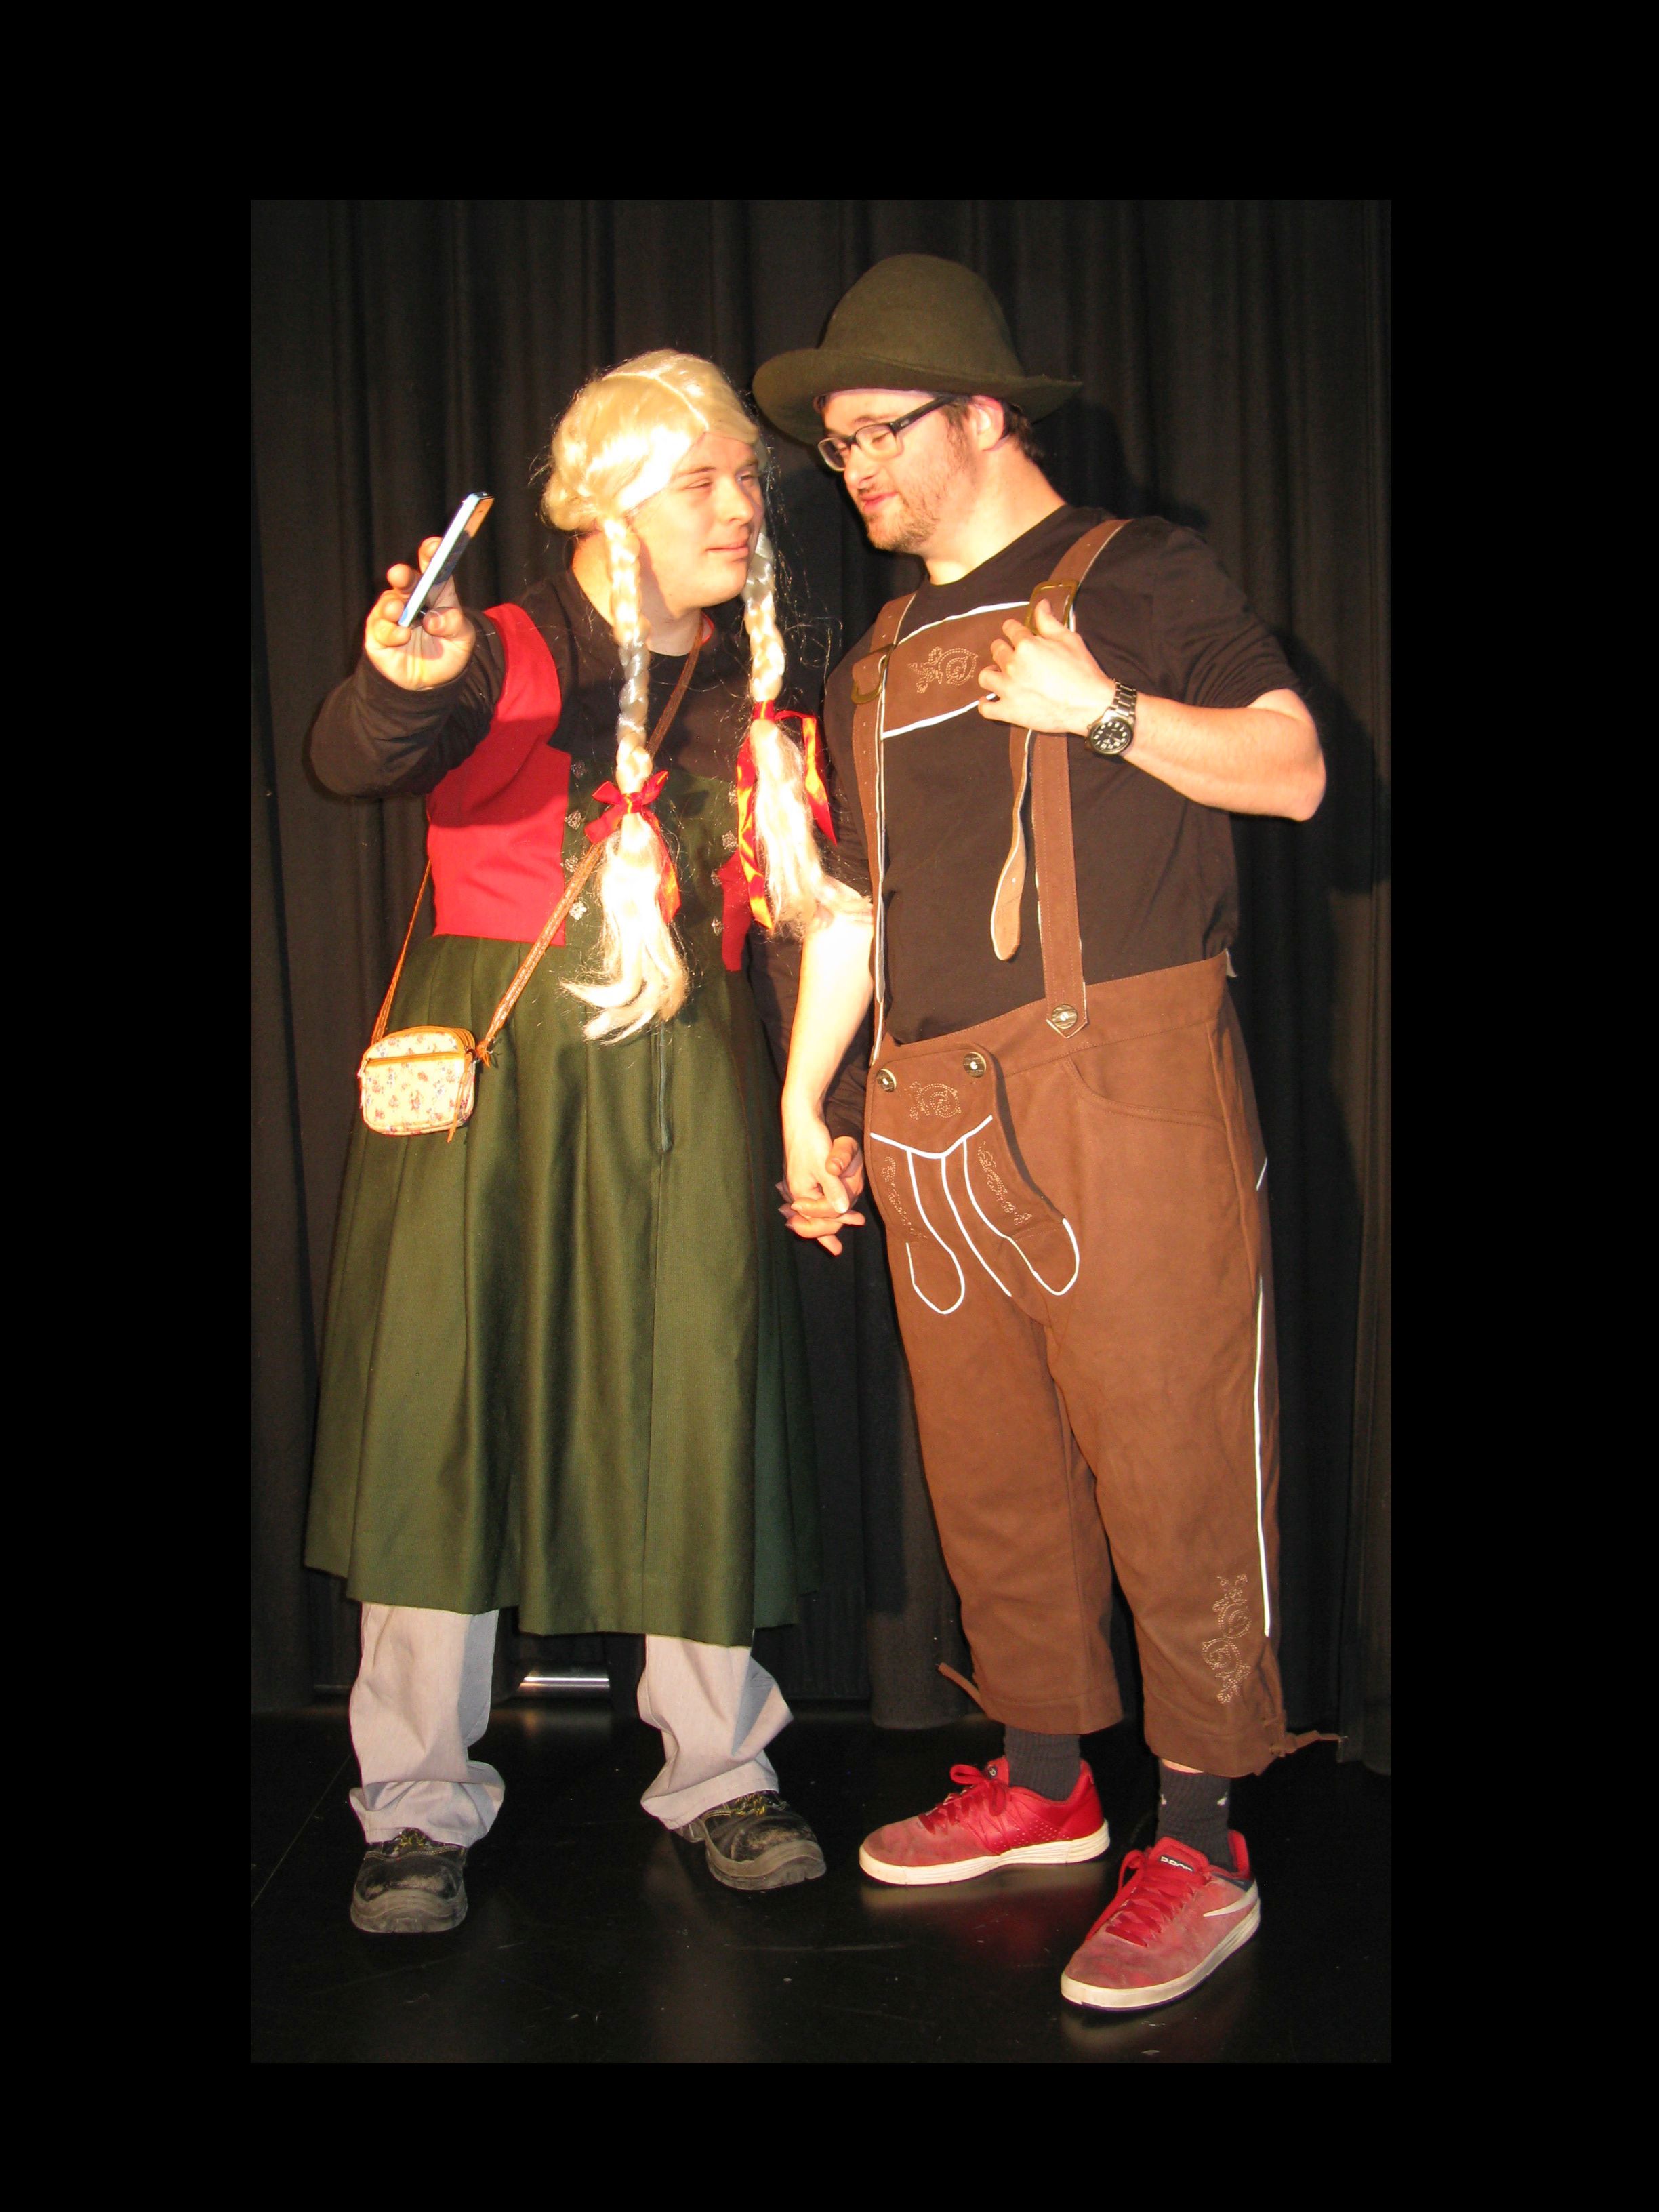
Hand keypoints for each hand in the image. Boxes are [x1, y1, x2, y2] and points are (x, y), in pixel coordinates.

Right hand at [363, 535, 476, 689]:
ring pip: (388, 603)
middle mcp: (411, 599)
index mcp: (435, 594)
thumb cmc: (447, 654)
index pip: (433, 569)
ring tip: (399, 611)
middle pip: (406, 582)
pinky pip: (380, 628)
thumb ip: (454, 625)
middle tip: (400, 575)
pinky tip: (402, 636)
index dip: (432, 555)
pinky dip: (391, 631)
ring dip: (393, 605)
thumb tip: (434, 621)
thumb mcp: (462, 640)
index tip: (435, 545)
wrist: (430, 684)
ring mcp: (392, 615)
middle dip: (403, 576)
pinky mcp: (378, 634)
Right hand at [780, 1108, 865, 1257]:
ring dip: (828, 1221)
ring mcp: (799, 1187)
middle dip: (830, 1227)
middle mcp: (797, 1193)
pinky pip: (813, 1204)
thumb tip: (842, 1210)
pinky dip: (822, 1213)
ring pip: (814, 1213)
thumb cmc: (811, 1141)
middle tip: (849, 1232)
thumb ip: (833, 1190)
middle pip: (814, 1220)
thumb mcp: (825, 1166)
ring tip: (844, 1232)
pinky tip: (828, 1221)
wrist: (800, 1119)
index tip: (856, 1219)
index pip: (820, 1217)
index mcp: (800, 1193)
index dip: (837, 1220)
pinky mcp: (804, 1180)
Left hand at [976, 599, 1114, 734]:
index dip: (1013, 629)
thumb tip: (1040, 604)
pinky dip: (984, 704)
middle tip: (1012, 656)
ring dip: (991, 673)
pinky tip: (987, 699)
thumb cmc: (1082, 671)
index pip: (1010, 629)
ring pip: (985, 676)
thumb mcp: (1069, 639)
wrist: (1090, 705)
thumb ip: (1049, 622)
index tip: (1015, 633)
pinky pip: (986, 708)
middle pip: (996, 651)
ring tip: (999, 675)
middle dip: (1003, 650)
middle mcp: (1013, 665)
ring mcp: (1009, 690)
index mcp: (1027, 645)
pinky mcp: (1009, 711)